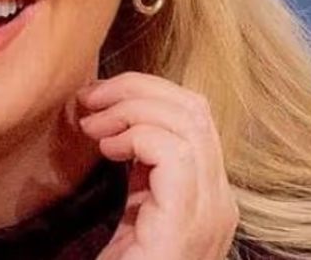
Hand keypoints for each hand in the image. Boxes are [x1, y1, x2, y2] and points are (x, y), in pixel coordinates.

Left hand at [77, 72, 238, 259]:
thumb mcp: (132, 212)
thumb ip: (137, 171)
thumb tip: (109, 117)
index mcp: (207, 192)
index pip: (193, 115)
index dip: (145, 93)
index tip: (98, 99)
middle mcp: (220, 199)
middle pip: (195, 107)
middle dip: (137, 89)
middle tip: (90, 100)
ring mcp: (211, 211)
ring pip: (188, 120)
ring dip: (131, 108)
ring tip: (92, 125)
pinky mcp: (189, 222)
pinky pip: (174, 152)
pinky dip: (136, 135)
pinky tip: (107, 148)